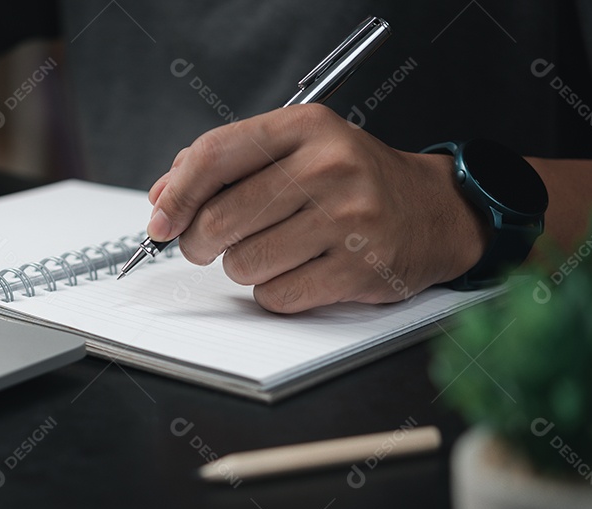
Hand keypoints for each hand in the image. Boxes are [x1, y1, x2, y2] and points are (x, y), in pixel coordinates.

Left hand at [146, 104, 489, 312]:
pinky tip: (301, 271)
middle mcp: (328, 167)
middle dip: (201, 242)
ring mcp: (347, 220)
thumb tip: (162, 199)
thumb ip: (225, 166)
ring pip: (243, 264)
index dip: (175, 195)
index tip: (159, 223)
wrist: (432, 212)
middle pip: (220, 219)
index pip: (214, 155)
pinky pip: (276, 296)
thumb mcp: (294, 150)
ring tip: (277, 251)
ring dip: (245, 267)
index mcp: (305, 128)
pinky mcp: (356, 270)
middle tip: (210, 243)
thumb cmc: (351, 180)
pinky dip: (275, 292)